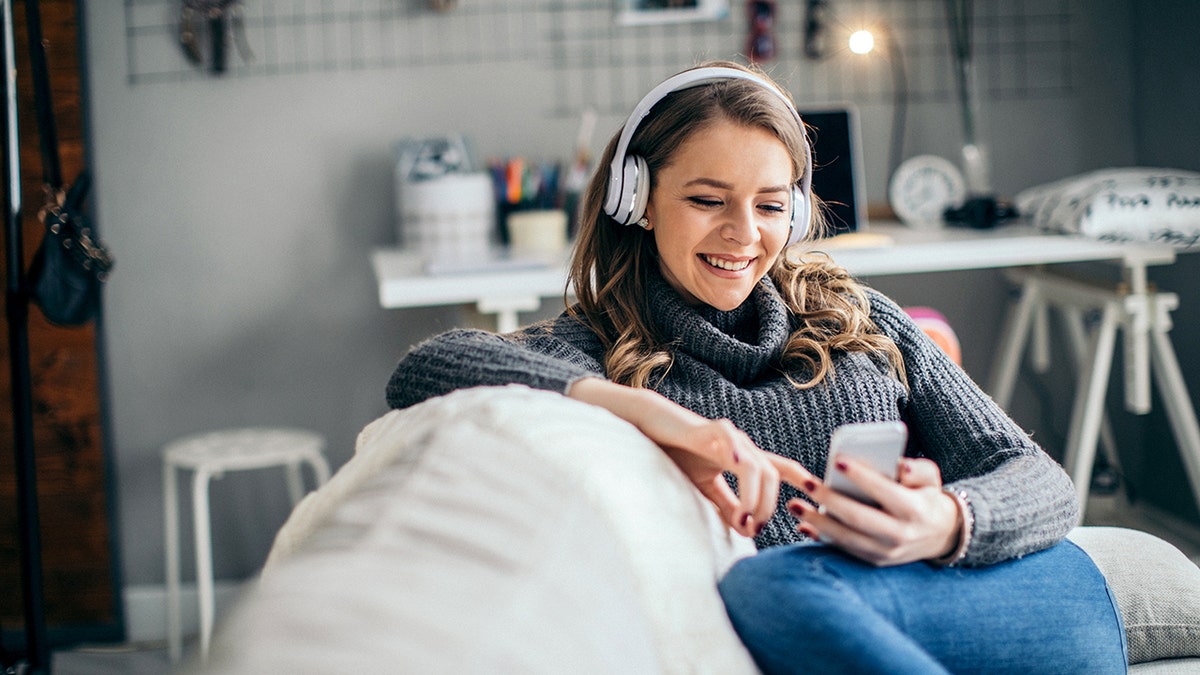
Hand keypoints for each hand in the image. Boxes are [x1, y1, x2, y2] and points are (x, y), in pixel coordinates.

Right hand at [568, 378, 793, 537]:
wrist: (648, 428)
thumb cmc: (675, 454)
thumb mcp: (704, 487)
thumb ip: (726, 505)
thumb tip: (745, 528)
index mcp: (742, 459)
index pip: (777, 468)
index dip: (799, 478)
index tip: (817, 492)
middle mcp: (741, 447)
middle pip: (772, 475)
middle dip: (769, 505)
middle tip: (753, 528)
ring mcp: (727, 437)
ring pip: (757, 465)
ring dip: (755, 495)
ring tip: (744, 519)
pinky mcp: (709, 430)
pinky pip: (730, 441)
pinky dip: (737, 454)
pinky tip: (735, 465)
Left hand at [775, 456, 961, 565]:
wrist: (939, 535)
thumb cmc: (927, 497)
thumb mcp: (930, 479)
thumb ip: (917, 469)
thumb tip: (900, 465)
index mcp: (914, 511)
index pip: (885, 492)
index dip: (861, 476)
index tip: (838, 460)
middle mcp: (900, 535)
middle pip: (859, 518)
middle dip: (830, 499)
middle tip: (806, 482)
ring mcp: (886, 552)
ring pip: (846, 538)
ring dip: (817, 521)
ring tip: (794, 505)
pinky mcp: (874, 561)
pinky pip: (844, 550)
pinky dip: (821, 537)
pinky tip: (803, 523)